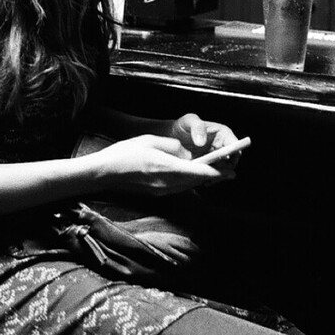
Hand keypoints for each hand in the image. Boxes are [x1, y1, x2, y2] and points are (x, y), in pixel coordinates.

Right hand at [90, 133, 227, 197]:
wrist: (104, 172)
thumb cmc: (125, 152)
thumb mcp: (151, 141)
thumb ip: (172, 146)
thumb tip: (187, 153)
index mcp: (166, 167)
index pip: (197, 172)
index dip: (216, 173)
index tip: (230, 171)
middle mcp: (166, 183)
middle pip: (196, 182)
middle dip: (213, 177)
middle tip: (229, 171)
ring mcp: (161, 191)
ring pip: (188, 186)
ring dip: (202, 180)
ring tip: (216, 173)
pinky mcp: (156, 193)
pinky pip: (179, 188)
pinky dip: (189, 182)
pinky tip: (192, 176)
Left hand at [170, 113, 242, 176]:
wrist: (171, 136)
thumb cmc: (183, 126)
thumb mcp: (188, 121)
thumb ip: (197, 127)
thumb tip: (201, 142)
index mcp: (223, 134)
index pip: (235, 145)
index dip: (232, 152)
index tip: (223, 159)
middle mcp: (222, 147)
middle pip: (232, 161)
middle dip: (225, 169)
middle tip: (212, 172)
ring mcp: (216, 159)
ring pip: (224, 171)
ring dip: (217, 176)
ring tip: (205, 179)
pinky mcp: (208, 167)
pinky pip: (213, 175)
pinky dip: (209, 179)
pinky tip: (201, 181)